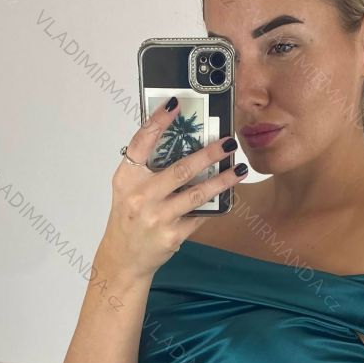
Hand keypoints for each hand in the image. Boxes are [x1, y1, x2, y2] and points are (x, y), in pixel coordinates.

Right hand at [103, 99, 245, 277]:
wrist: (124, 258)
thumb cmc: (129, 217)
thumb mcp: (128, 189)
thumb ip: (146, 167)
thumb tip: (181, 139)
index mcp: (126, 178)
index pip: (140, 143)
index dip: (156, 122)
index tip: (174, 104)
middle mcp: (140, 197)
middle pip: (179, 169)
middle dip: (208, 154)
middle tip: (228, 142)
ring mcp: (157, 218)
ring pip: (196, 194)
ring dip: (222, 181)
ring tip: (239, 170)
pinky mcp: (172, 236)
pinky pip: (199, 216)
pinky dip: (215, 205)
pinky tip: (229, 195)